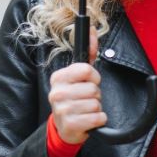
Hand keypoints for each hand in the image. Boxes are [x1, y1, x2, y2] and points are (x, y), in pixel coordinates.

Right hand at [48, 25, 106, 144]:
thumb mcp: (78, 75)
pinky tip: (88, 120)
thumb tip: (91, 29)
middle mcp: (57, 92)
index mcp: (59, 77)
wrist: (65, 127)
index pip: (86, 70)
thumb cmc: (74, 98)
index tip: (89, 82)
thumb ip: (88, 52)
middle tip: (86, 99)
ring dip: (96, 108)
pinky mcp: (70, 125)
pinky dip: (99, 120)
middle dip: (96, 95)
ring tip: (86, 110)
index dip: (94, 77)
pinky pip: (97, 118)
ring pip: (96, 104)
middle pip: (93, 89)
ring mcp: (62, 110)